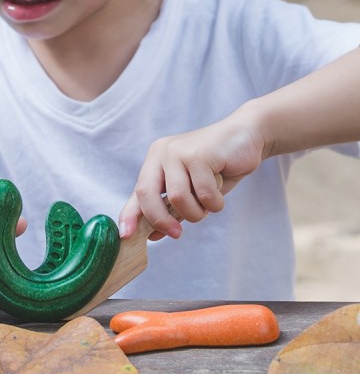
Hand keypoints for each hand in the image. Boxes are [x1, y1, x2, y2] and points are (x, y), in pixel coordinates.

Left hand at [118, 109, 265, 239]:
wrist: (246, 137)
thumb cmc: (217, 166)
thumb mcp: (191, 189)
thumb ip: (171, 208)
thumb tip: (152, 235)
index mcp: (155, 161)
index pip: (137, 192)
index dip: (130, 215)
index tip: (126, 236)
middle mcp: (161, 153)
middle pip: (148, 194)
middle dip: (161, 220)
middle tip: (176, 234)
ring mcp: (178, 152)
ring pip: (178, 198)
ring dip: (196, 212)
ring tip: (208, 204)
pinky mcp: (198, 155)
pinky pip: (204, 194)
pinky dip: (215, 203)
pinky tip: (221, 191)